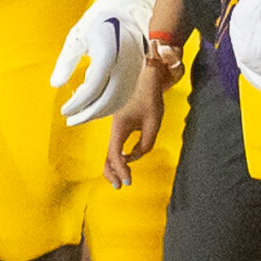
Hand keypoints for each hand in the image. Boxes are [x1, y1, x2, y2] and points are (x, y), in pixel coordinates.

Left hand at [52, 0, 153, 126]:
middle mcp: (125, 63)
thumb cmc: (99, 18)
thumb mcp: (77, 37)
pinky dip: (112, 103)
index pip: (92, 89)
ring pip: (120, 99)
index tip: (64, 111)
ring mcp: (135, 67)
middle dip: (88, 114)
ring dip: (100, 112)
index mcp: (107, 53)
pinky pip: (127, 92)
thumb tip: (56, 85)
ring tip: (83, 115)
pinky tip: (98, 103)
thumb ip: (66, 62)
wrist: (129, 4)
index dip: (77, 104)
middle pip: (108, 100)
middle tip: (71, 120)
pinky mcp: (140, 69)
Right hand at [103, 60, 168, 187]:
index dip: (120, 170)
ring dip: (114, 165)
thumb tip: (136, 156)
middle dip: (111, 173)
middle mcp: (114, 129)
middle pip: (106, 156)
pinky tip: (128, 158)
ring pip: (110, 151)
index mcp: (119, 128)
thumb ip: (146, 142)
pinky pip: (116, 144)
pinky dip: (119, 156)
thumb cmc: (149, 94)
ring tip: (124, 177)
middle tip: (121, 186)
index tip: (129, 180)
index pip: (115, 155)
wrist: (144, 74)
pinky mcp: (121, 124)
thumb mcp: (153, 120)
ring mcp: (116, 127)